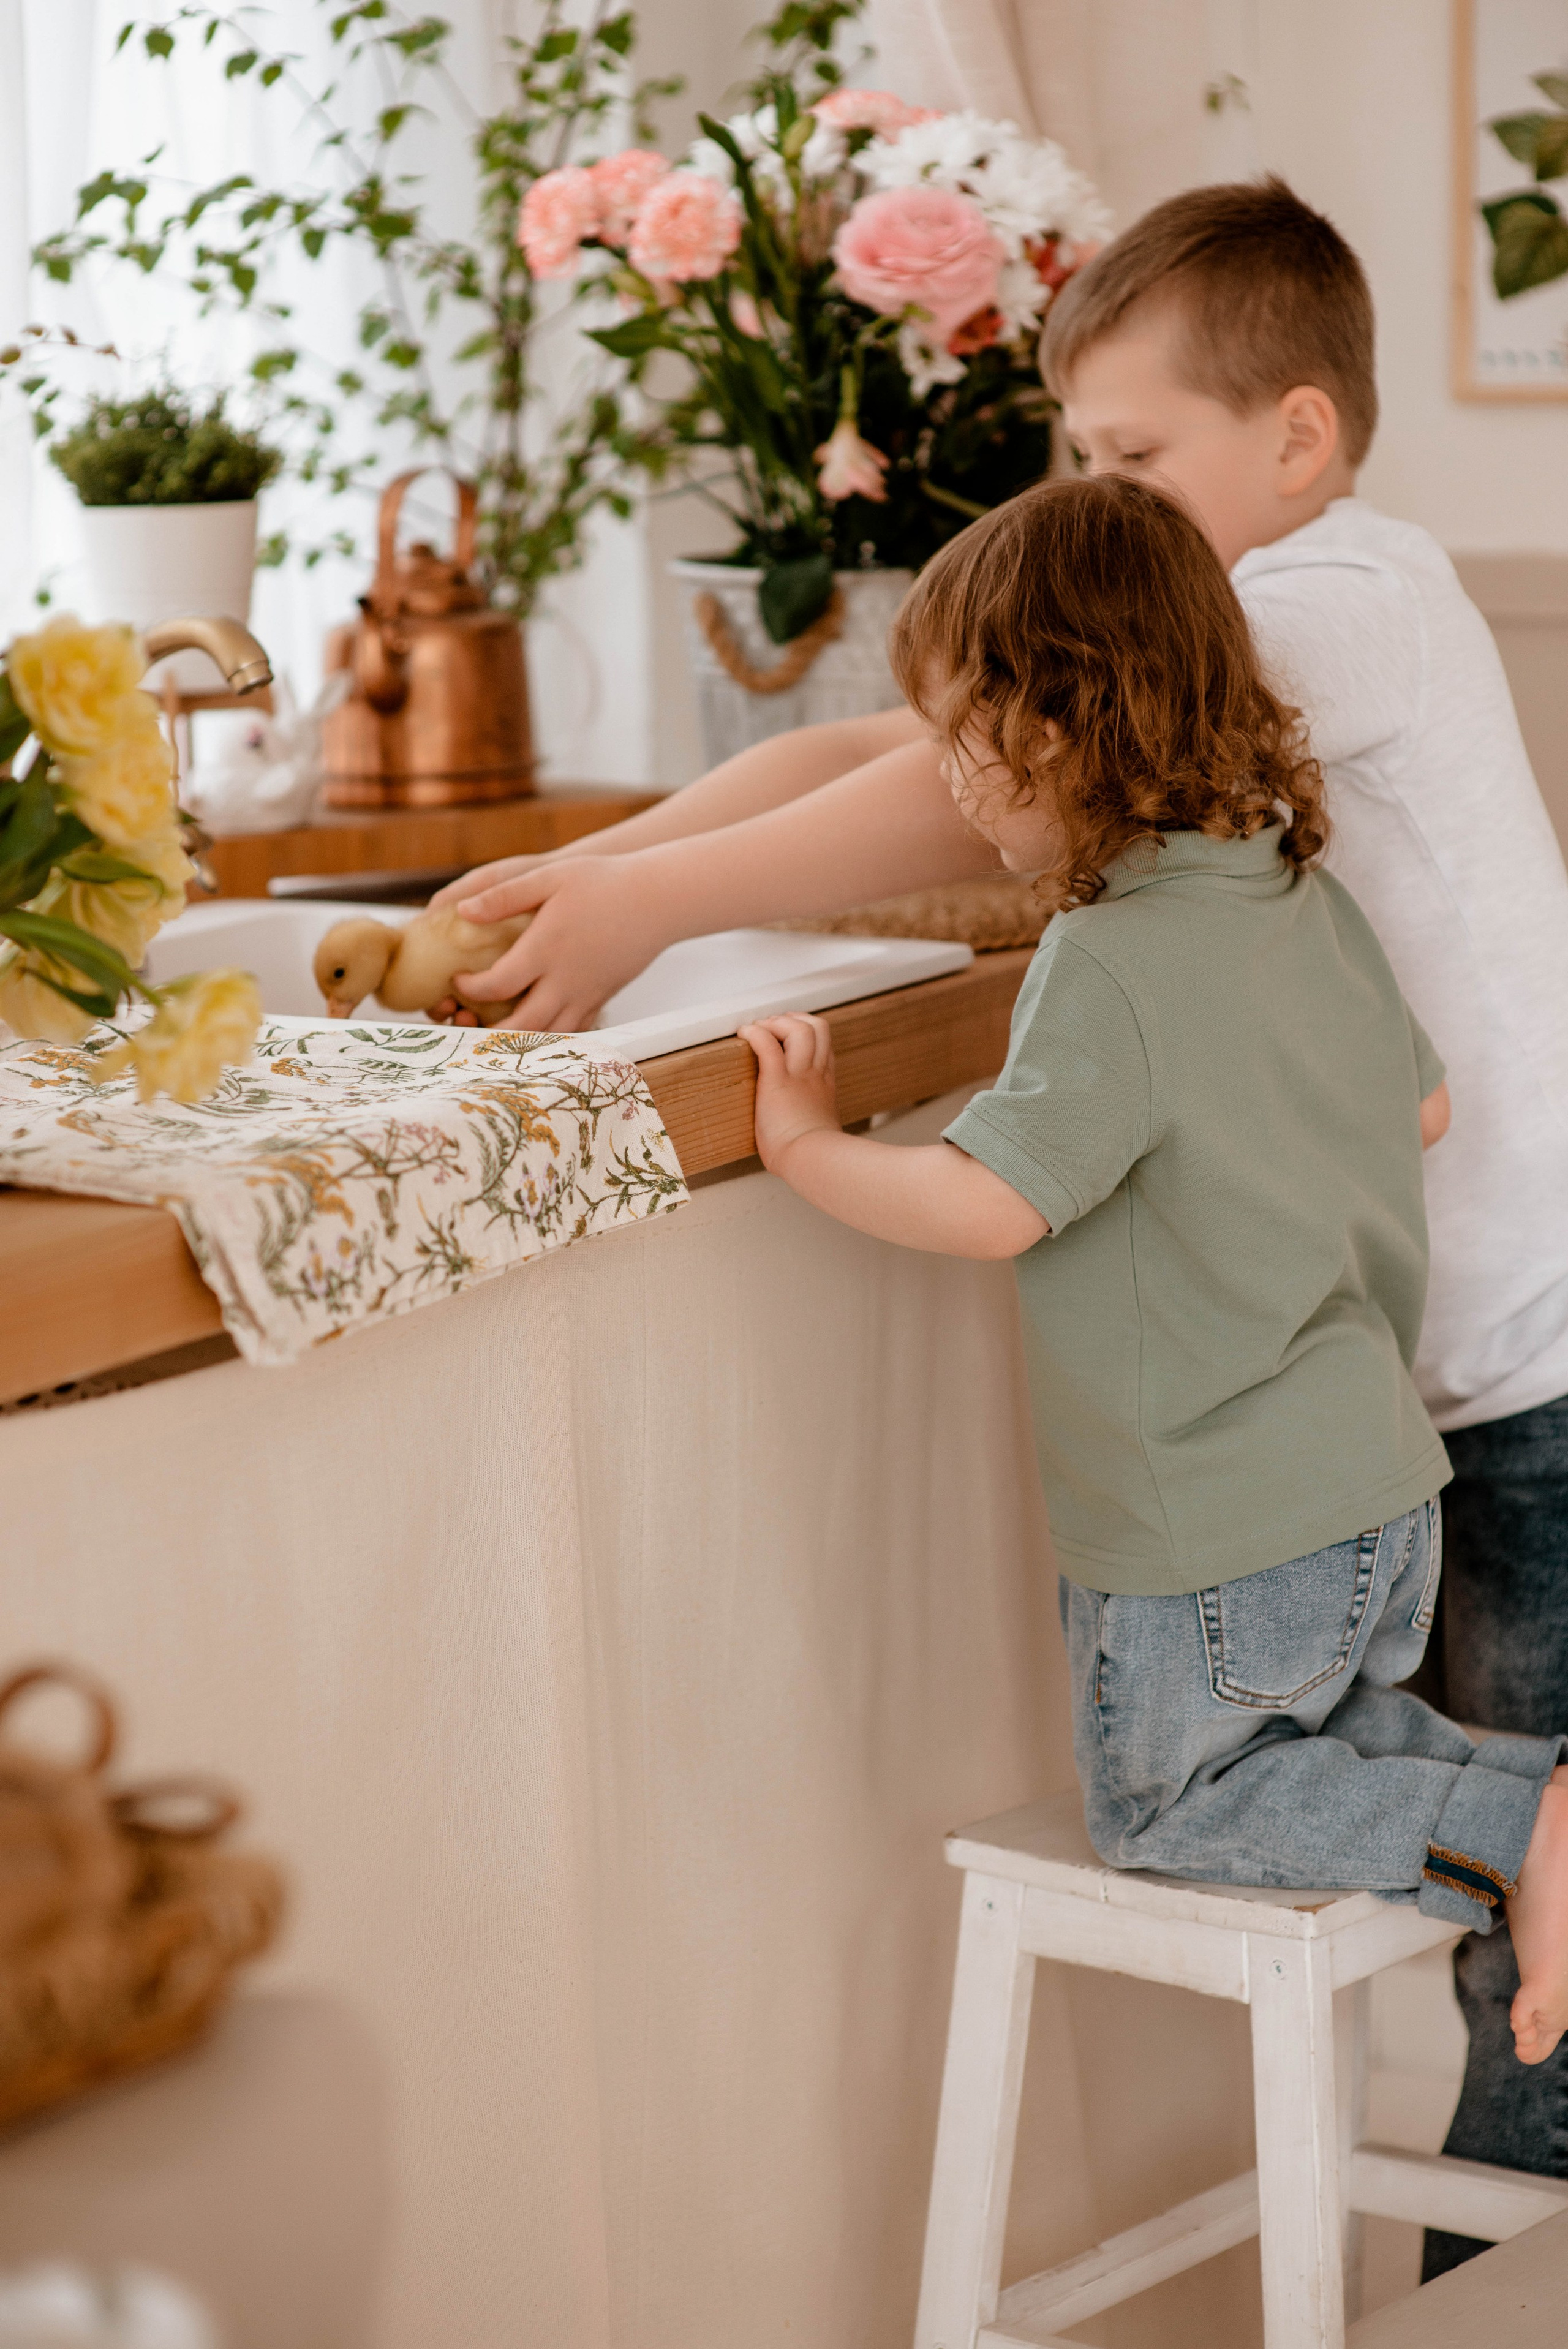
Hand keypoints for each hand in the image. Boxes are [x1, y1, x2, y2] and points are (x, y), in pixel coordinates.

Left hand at [443, 853, 673, 1031]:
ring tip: (497, 1030)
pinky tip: (537, 1026)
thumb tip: (462, 910)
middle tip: (471, 1020)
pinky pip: (575, 1029)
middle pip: (521, 1026)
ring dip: (519, 1040)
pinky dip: (551, 1035)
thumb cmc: (604, 882)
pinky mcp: (603, 997)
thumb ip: (504, 896)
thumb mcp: (549, 877)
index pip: (497, 985)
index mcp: (546, 950)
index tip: (459, 979)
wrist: (658, 899)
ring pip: (549, 1035)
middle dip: (489, 1031)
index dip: (470, 989)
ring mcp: (587, 993)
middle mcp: (566, 980)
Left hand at [739, 1014, 840, 1171]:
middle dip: (795, 1020)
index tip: (788, 1038)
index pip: (824, 1046)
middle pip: (818, 1027)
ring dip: (777, 1023)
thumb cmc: (812, 1154)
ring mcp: (798, 1074)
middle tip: (774, 1027)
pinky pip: (767, 1043)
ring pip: (799, 1028)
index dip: (808, 1035)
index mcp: (825, 1084)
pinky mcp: (777, 1080)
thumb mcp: (818, 1128)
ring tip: (760, 1030)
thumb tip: (798, 1130)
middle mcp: (815, 1073)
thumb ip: (811, 1119)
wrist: (811, 1159)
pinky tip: (745, 1034)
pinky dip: (755, 1033)